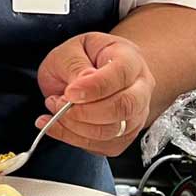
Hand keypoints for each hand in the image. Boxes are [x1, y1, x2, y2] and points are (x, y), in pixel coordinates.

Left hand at [35, 33, 154, 156]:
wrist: (92, 70)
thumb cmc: (83, 57)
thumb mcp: (71, 50)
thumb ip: (75, 65)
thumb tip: (80, 87)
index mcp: (130, 59)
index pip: (120, 75)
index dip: (94, 88)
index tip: (69, 93)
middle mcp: (140, 88)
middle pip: (124, 107)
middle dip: (85, 112)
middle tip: (57, 103)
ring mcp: (137, 114)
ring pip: (114, 131)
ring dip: (76, 126)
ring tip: (55, 109)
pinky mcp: (125, 136)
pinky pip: (103, 146)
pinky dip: (74, 139)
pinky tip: (57, 125)